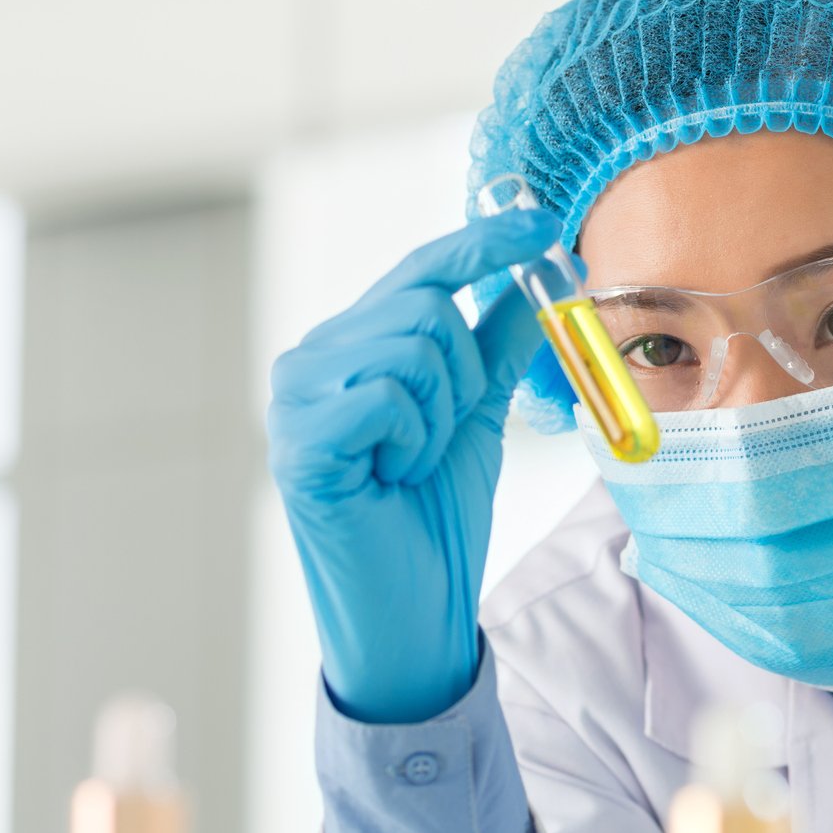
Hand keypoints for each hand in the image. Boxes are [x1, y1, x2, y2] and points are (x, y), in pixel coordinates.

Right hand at [267, 210, 559, 723]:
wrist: (412, 613)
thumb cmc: (432, 520)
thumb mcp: (476, 415)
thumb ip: (495, 342)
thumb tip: (532, 270)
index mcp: (346, 348)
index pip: (417, 271)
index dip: (480, 243)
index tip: (539, 220)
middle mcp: (308, 361)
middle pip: (422, 305)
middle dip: (462, 373)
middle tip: (439, 436)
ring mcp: (293, 400)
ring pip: (410, 346)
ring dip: (438, 415)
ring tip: (409, 463)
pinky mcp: (299, 441)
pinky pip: (387, 396)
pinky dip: (413, 440)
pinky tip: (391, 478)